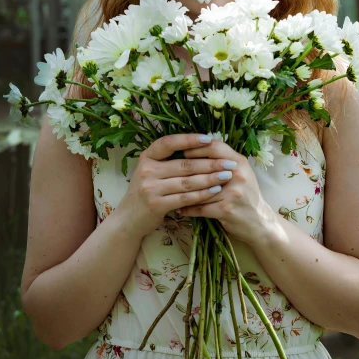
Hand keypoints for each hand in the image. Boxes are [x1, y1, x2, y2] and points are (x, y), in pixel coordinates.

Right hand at [118, 133, 235, 236]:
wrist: (129, 219)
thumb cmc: (147, 191)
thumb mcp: (151, 171)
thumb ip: (169, 161)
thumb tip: (202, 147)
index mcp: (147, 157)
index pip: (169, 142)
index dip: (189, 139)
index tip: (209, 139)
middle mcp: (147, 170)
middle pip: (184, 164)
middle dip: (210, 162)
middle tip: (229, 163)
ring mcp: (151, 188)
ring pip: (187, 181)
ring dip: (210, 178)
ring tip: (227, 176)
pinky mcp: (157, 204)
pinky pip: (185, 198)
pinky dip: (202, 194)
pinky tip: (215, 190)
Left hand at [177, 138, 279, 245]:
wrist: (258, 222)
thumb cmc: (245, 195)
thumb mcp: (239, 173)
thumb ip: (222, 161)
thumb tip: (195, 148)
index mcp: (239, 162)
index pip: (215, 146)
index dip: (195, 147)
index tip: (180, 151)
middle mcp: (237, 174)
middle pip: (204, 166)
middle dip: (185, 169)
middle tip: (169, 171)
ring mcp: (232, 192)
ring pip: (199, 188)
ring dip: (183, 192)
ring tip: (169, 191)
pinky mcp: (226, 209)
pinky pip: (200, 207)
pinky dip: (188, 209)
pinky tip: (180, 209)